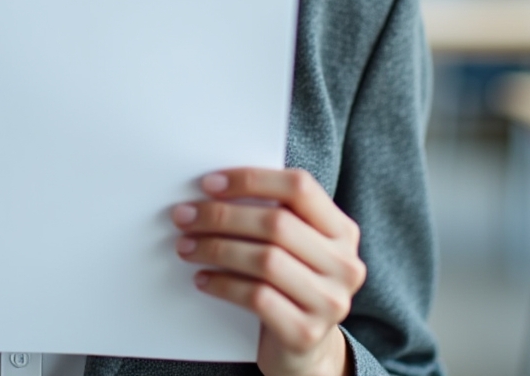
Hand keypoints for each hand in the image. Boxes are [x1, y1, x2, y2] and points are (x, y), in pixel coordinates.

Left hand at [172, 168, 364, 375]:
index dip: (252, 180)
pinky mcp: (306, 332)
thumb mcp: (293, 247)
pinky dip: (222, 284)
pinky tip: (202, 279)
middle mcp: (344, 265)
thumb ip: (272, 216)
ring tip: (186, 247)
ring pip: (265, 260)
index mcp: (343, 232)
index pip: (300, 187)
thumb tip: (212, 190)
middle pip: (277, 224)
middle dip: (222, 216)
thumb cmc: (288, 285)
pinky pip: (257, 298)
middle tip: (185, 216)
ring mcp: (329, 301)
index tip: (209, 184)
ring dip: (216, 249)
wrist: (302, 350)